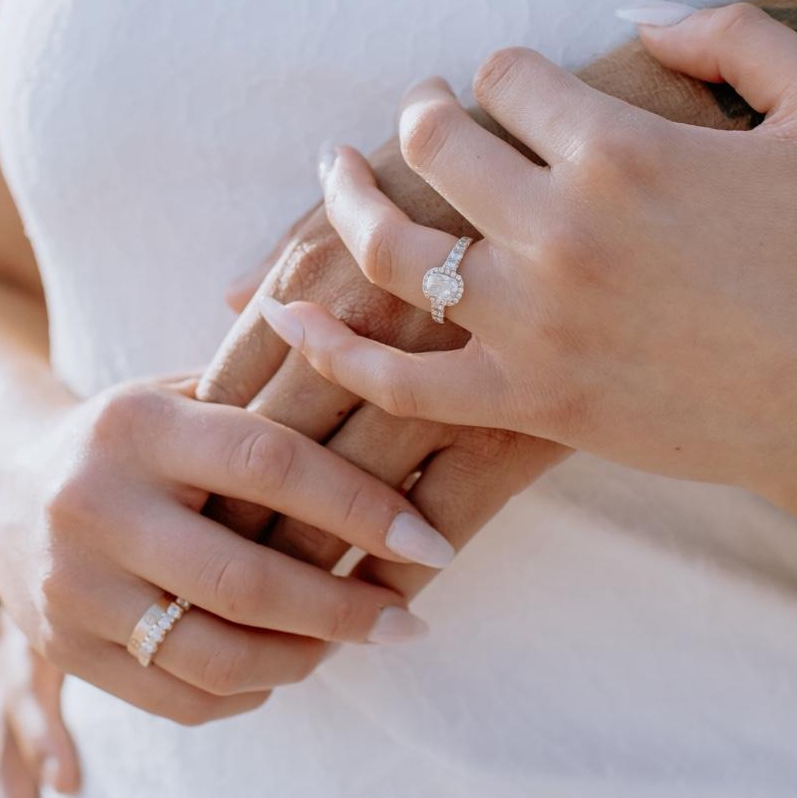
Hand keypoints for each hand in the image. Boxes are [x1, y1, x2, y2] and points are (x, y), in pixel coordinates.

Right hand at [0, 374, 453, 725]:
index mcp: (137, 424)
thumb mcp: (186, 392)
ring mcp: (71, 587)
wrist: (6, 483)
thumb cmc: (139, 435)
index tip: (431, 542)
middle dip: (346, 609)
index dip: (360, 507)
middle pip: (244, 581)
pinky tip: (290, 664)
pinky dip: (251, 691)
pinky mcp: (63, 652)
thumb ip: (271, 399)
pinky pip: (178, 698)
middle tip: (411, 620)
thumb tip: (400, 406)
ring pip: (213, 655)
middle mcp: (93, 505)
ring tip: (358, 642)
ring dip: (305, 660)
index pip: (270, 464)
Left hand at [195, 140, 567, 601]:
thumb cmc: (485, 171)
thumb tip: (229, 296)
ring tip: (276, 626)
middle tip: (205, 595)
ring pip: (342, 496)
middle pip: (270, 452)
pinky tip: (374, 613)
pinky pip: (437, 518)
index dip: (199, 461)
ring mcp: (439, 376)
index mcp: (319, 270)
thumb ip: (301, 249)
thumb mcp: (381, 191)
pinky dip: (396, 573)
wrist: (614, 171)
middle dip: (233, 527)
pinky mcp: (512, 420)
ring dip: (305, 562)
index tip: (182, 514)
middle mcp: (363, 324)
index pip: (229, 385)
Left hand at [259, 6, 796, 521]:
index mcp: (621, 150)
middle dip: (424, 111)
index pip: (506, 77)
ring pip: (391, 246)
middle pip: (434, 142)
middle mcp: (559, 231)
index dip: (507, 72)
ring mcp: (531, 325)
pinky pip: (397, 379)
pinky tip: (286, 312)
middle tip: (426, 108)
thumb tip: (631, 10)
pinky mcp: (525, 403)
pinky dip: (333, 348)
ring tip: (336, 168)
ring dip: (345, 195)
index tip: (522, 90)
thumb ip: (733, 32)